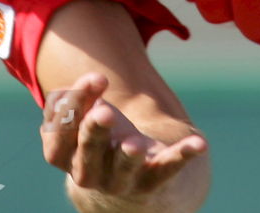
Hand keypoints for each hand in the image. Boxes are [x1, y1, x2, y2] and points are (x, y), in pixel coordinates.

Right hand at [41, 73, 207, 205]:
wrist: (123, 178)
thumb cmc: (97, 136)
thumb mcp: (83, 115)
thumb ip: (79, 97)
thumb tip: (94, 81)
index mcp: (63, 155)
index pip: (59, 133)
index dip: (73, 105)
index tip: (98, 77)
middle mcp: (87, 173)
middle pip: (88, 153)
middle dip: (94, 132)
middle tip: (105, 112)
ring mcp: (119, 181)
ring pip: (123, 170)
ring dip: (129, 156)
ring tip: (134, 144)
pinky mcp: (151, 182)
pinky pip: (167, 170)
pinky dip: (183, 156)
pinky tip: (199, 143)